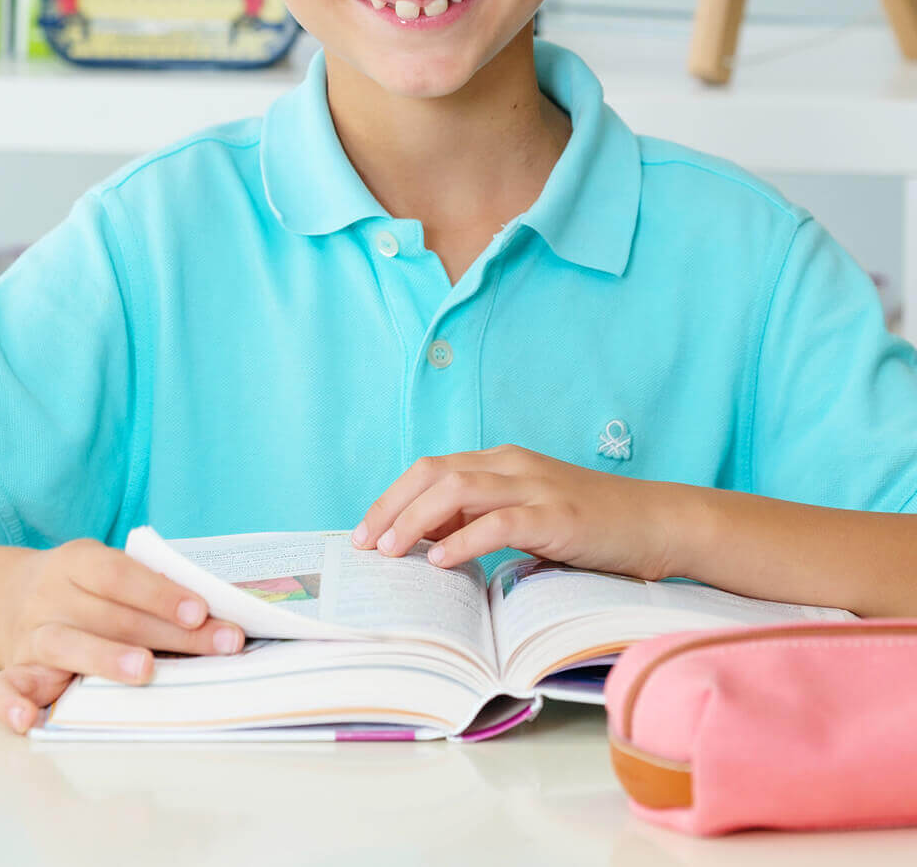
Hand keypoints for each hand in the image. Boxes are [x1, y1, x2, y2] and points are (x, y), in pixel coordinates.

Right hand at [0, 538, 245, 735]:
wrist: (5, 599)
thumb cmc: (82, 588)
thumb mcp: (105, 569)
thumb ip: (146, 584)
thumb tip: (214, 610)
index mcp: (77, 561)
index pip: (120, 575)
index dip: (161, 592)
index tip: (202, 611)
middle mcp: (50, 595)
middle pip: (110, 615)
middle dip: (168, 633)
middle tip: (216, 646)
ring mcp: (30, 635)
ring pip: (66, 645)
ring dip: (107, 659)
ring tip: (145, 671)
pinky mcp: (11, 670)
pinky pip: (2, 689)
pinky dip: (11, 706)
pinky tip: (30, 723)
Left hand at [351, 444, 681, 580]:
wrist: (657, 522)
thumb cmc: (592, 527)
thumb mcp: (529, 517)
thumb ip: (484, 521)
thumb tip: (429, 546)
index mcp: (502, 462)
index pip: (431, 469)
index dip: (393, 497)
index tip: (365, 531)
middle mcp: (513, 465)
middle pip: (434, 473)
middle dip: (392, 506)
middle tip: (364, 543)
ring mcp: (536, 486)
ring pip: (458, 488)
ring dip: (416, 520)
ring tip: (390, 551)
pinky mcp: (557, 514)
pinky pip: (500, 520)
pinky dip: (464, 538)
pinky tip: (442, 560)